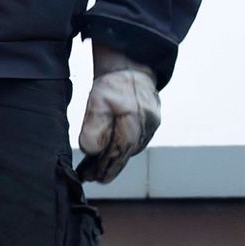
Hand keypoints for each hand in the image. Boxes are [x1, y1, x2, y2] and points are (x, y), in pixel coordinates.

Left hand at [77, 46, 159, 184]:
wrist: (131, 67)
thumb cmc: (112, 84)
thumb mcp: (96, 102)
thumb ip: (93, 128)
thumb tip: (93, 151)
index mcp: (134, 120)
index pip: (118, 152)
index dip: (105, 167)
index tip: (91, 178)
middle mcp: (148, 125)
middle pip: (126, 154)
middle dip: (109, 168)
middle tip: (92, 178)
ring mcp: (153, 124)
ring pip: (132, 150)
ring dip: (116, 161)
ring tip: (97, 170)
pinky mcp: (153, 123)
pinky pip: (137, 142)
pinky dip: (124, 151)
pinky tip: (111, 155)